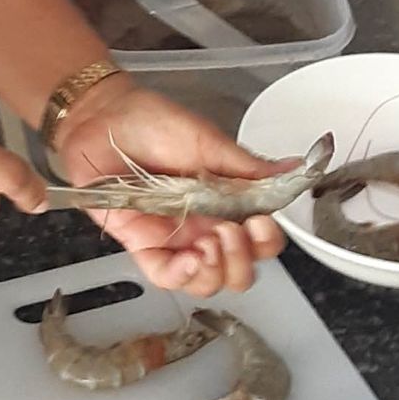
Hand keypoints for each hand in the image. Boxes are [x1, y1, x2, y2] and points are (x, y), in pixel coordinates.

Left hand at [51, 78, 290, 296]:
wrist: (103, 117)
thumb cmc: (152, 123)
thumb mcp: (208, 141)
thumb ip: (248, 167)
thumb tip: (295, 169)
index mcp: (226, 204)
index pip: (259, 241)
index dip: (265, 242)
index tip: (260, 224)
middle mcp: (204, 227)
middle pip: (238, 271)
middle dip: (243, 261)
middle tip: (232, 234)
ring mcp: (173, 240)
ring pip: (207, 282)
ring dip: (216, 270)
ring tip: (210, 243)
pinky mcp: (141, 246)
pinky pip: (165, 276)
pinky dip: (183, 276)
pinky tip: (191, 260)